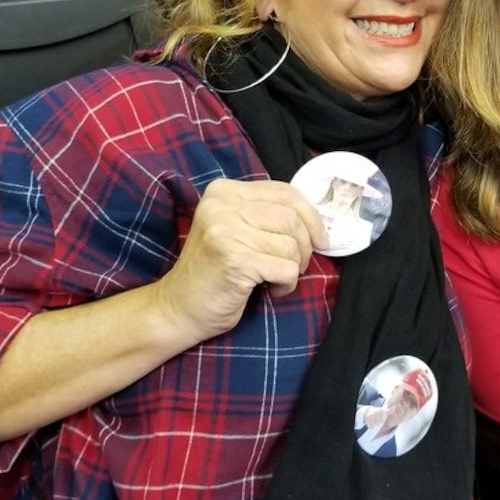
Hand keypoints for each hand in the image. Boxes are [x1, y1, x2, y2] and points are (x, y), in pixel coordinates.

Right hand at [154, 178, 327, 340]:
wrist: (178, 308)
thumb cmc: (215, 271)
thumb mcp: (236, 228)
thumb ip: (266, 214)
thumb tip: (317, 219)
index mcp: (224, 191)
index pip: (285, 192)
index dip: (311, 217)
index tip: (320, 239)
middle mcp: (222, 205)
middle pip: (292, 218)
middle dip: (304, 247)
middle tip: (295, 265)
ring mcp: (226, 231)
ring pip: (292, 245)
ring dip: (294, 268)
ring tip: (273, 278)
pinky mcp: (235, 260)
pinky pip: (287, 269)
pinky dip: (287, 284)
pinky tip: (270, 289)